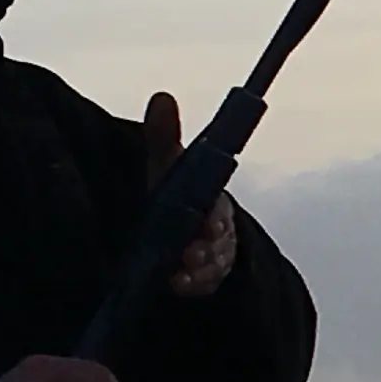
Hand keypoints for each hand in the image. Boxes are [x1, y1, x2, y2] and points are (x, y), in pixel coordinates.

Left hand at [144, 91, 239, 298]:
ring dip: (198, 267)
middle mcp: (217, 228)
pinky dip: (190, 284)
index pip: (219, 205)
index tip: (208, 217)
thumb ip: (165, 137)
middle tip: (192, 249)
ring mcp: (212, 255)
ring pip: (212, 262)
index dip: (215, 213)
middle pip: (218, 237)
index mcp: (213, 198)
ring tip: (181, 270)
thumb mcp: (168, 166)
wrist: (182, 230)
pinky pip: (201, 283)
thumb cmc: (175, 192)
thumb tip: (162, 97)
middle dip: (207, 243)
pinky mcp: (202, 278)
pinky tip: (176, 284)